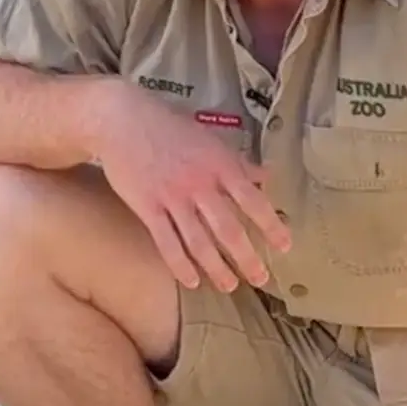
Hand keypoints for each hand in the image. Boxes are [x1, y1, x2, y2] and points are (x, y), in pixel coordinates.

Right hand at [92, 83, 290, 291]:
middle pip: (228, 229)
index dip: (270, 225)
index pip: (252, 200)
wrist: (121, 119)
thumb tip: (267, 176)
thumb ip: (238, 162)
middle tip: (261, 279)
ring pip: (198, 241)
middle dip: (246, 258)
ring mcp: (172, 197)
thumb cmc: (168, 126)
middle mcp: (199, 184)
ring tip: (229, 286)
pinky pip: (166, 243)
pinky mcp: (147, 207)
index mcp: (219, 165)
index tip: (285, 245)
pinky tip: (191, 281)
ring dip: (216, 268)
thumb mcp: (210, 139)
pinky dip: (180, 265)